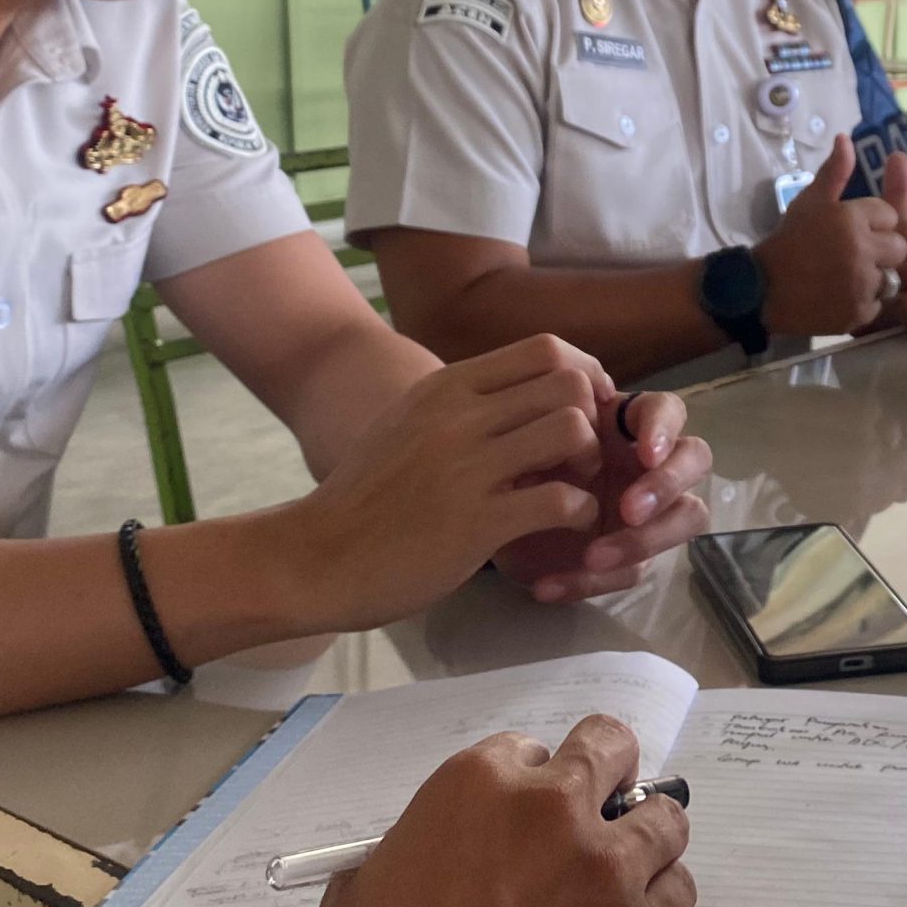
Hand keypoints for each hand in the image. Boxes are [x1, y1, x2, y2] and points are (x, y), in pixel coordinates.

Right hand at [285, 335, 611, 632]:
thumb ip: (456, 405)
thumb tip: (509, 393)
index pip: (545, 348)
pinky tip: (562, 527)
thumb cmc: (363, 498)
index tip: (586, 410)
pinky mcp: (476, 523)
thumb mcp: (407, 424)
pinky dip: (579, 513)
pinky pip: (560, 500)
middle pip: (568, 382)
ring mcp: (468, 468)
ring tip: (574, 488)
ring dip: (590, 463)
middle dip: (594, 418)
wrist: (312, 558)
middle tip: (582, 456)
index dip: (583, 375)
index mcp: (446, 388)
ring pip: (572, 430)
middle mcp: (459, 416)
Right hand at [289, 716, 693, 906]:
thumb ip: (420, 845)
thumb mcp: (362, 893)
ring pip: (663, 820)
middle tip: (600, 801)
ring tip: (617, 871)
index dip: (527, 782)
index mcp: (475, 787)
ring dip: (641, 838)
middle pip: (610, 750)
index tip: (528, 809)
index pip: (526, 749)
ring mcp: (607, 873)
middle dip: (607, 773)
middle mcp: (552, 812)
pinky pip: (678, 892)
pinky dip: (658, 901)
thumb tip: (448, 850)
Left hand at [495, 388, 713, 602]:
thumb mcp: (521, 444)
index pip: (667, 409)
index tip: (643, 453)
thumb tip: (571, 417)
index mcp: (624, 424)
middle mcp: (646, 463)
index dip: (664, 427)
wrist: (482, 521)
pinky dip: (590, 582)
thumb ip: (549, 428)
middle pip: (695, 459)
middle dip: (667, 484)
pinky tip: (546, 586)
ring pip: (687, 517)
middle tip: (628, 510)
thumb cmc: (510, 467)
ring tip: (592, 557)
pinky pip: (633, 573)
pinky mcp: (633, 558)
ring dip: (644, 540)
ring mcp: (648, 511)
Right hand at [752, 135, 906, 335]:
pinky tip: (840, 295)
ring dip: (875, 276)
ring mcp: (861, 284)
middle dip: (882, 249)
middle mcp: (862, 251)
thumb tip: (846, 138)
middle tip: (854, 254)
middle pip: (899, 247)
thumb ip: (834, 172)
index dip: (874, 223)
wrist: (760, 288)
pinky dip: (863, 302)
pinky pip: (877, 304)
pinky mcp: (857, 313)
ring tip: (847, 275)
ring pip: (891, 277)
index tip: (852, 231)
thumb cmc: (788, 240)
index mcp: (852, 219)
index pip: (889, 215)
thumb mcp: (810, 201)